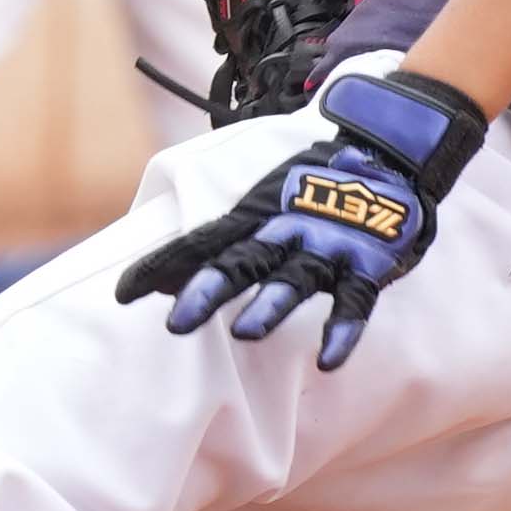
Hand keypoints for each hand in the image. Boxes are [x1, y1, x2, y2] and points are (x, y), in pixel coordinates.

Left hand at [112, 66, 486, 370]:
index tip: (122, 294)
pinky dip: (342, 330)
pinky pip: (355, 302)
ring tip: (244, 332)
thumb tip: (163, 283)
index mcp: (254, 216)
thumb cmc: (313, 191)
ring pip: (295, 279)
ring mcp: (328, 246)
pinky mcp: (368, 263)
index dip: (161, 267)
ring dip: (270, 305)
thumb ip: (218, 248)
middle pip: (240, 261)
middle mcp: (285, 230)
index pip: (198, 243)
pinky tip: (328, 359)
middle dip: (207, 290)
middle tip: (175, 324)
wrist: (388, 151)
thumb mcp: (260, 209)